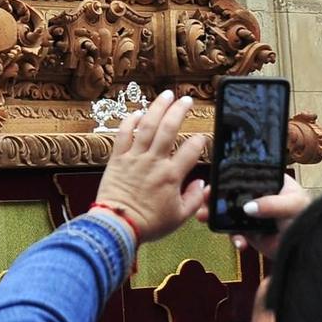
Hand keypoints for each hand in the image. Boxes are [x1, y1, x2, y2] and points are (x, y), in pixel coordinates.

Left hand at [93, 91, 209, 243]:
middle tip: (187, 100)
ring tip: (166, 95)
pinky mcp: (118, 159)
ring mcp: (134, 158)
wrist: (117, 226)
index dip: (200, 141)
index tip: (204, 137)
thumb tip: (203, 184)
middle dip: (179, 111)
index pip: (191, 150)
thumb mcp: (179, 217)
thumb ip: (195, 199)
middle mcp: (154, 162)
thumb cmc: (148, 224)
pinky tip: (139, 113)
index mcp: (171, 176)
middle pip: (169, 129)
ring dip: (158, 108)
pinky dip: (131, 121)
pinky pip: (124, 134)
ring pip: (147, 126)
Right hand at [203, 172, 309, 261]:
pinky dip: (233, 238)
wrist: (309, 247)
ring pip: (228, 212)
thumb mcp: (294, 205)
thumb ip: (273, 204)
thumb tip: (249, 207)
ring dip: (215, 215)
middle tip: (202, 198)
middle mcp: (259, 196)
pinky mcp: (250, 232)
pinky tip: (239, 243)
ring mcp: (253, 214)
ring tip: (203, 217)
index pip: (245, 174)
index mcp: (270, 181)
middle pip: (231, 192)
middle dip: (214, 196)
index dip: (228, 176)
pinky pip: (235, 233)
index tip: (214, 180)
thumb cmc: (308, 219)